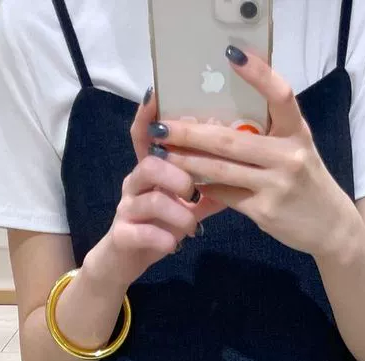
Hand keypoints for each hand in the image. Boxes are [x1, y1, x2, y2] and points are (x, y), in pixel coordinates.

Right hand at [87, 93, 209, 290]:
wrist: (123, 261)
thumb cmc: (156, 226)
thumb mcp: (184, 206)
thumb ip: (208, 189)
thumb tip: (242, 168)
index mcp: (148, 170)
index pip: (144, 135)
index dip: (148, 115)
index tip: (157, 95)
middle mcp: (134, 184)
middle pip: (149, 164)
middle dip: (176, 173)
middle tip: (194, 190)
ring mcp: (126, 210)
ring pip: (149, 199)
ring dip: (176, 211)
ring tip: (190, 224)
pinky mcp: (122, 236)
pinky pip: (141, 233)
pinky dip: (162, 239)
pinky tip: (174, 245)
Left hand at [150, 49, 361, 259]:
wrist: (330, 227)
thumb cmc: (306, 182)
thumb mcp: (297, 149)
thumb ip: (270, 133)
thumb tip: (222, 118)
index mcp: (297, 132)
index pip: (280, 95)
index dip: (259, 74)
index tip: (232, 55)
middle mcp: (289, 156)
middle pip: (232, 139)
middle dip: (192, 132)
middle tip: (163, 125)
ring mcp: (276, 185)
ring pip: (222, 170)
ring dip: (188, 162)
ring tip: (163, 153)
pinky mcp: (265, 211)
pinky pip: (226, 196)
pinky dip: (204, 188)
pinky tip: (186, 181)